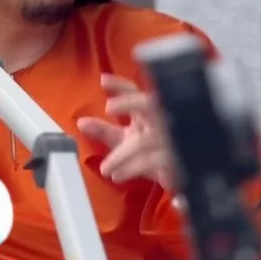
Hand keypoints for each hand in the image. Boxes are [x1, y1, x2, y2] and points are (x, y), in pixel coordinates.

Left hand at [76, 74, 177, 191]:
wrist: (179, 179)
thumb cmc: (152, 155)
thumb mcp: (124, 141)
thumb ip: (103, 131)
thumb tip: (81, 122)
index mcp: (149, 114)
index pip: (137, 93)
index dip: (121, 86)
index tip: (103, 80)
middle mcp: (162, 122)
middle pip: (151, 104)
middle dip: (131, 101)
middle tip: (109, 107)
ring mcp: (172, 140)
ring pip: (146, 140)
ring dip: (121, 155)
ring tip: (105, 169)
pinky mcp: (177, 160)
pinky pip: (152, 161)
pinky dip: (131, 168)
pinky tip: (117, 175)